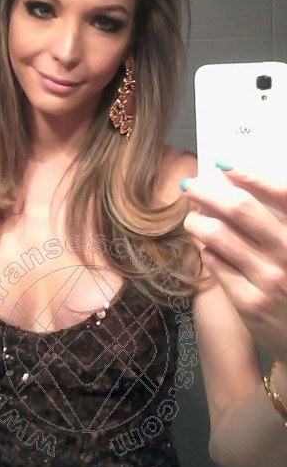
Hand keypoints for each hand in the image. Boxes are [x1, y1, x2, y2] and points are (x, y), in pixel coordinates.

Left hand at [180, 163, 286, 364]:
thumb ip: (277, 222)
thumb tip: (235, 188)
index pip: (282, 193)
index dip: (250, 174)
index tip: (222, 164)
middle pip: (240, 209)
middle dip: (208, 191)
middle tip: (190, 185)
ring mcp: (268, 280)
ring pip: (218, 235)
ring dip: (197, 220)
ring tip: (191, 217)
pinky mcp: (248, 303)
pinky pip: (215, 264)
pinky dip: (205, 249)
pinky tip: (205, 246)